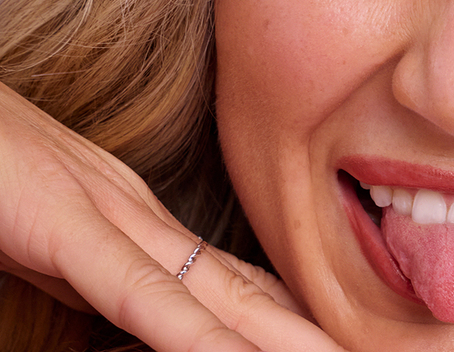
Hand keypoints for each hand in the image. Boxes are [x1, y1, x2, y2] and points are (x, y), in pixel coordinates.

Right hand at [0, 83, 348, 351]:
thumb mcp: (41, 233)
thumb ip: (97, 274)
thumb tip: (148, 319)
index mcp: (136, 221)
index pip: (237, 286)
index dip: (295, 325)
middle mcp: (139, 216)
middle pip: (248, 295)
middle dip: (311, 340)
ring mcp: (104, 217)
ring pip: (215, 299)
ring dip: (284, 344)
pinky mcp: (59, 225)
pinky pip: (140, 292)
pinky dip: (197, 333)